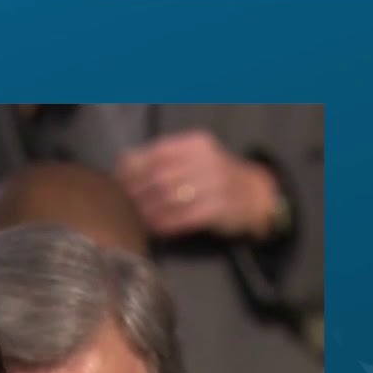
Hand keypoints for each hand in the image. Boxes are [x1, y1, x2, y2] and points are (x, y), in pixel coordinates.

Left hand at [116, 130, 280, 239]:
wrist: (256, 195)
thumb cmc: (214, 177)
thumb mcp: (193, 158)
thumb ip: (161, 158)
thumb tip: (122, 162)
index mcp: (196, 143)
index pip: (157, 153)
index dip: (133, 169)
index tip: (117, 182)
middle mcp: (207, 159)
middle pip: (160, 176)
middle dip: (137, 192)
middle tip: (121, 205)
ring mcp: (215, 183)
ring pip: (170, 197)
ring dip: (147, 211)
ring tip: (134, 219)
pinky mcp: (220, 208)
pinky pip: (184, 217)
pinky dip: (165, 223)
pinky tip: (154, 228)